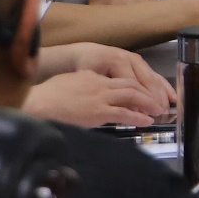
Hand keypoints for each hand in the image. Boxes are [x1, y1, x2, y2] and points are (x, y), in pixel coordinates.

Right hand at [24, 69, 168, 127]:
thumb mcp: (69, 82)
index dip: (136, 85)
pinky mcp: (98, 112)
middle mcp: (100, 84)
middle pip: (131, 85)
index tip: (144, 92)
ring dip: (147, 102)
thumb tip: (87, 88)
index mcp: (93, 77)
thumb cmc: (48, 96)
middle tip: (159, 101)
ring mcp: (100, 98)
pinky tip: (146, 120)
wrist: (39, 103)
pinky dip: (137, 116)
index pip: (121, 79)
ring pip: (131, 96)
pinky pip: (123, 113)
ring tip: (158, 109)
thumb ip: (82, 83)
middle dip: (147, 92)